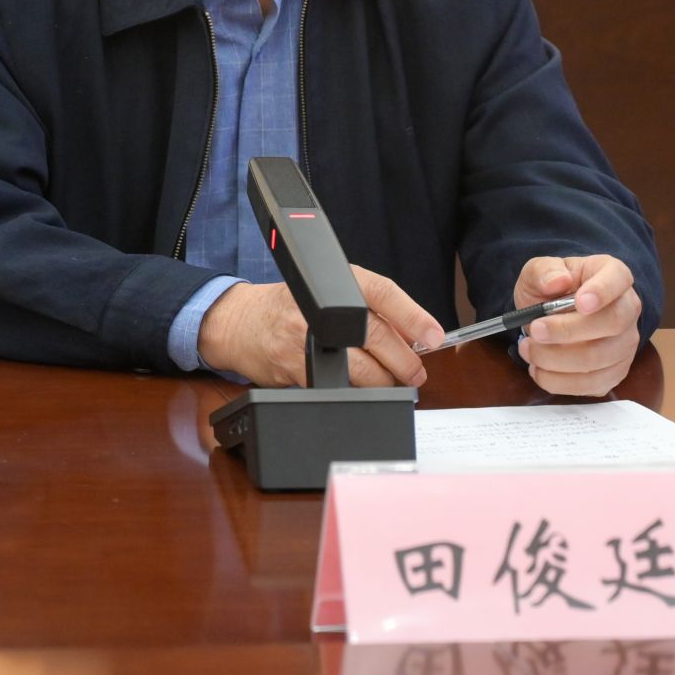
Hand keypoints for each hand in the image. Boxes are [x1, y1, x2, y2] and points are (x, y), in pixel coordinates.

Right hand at [197, 266, 441, 387]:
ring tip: (390, 382)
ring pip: (363, 370)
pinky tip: (358, 388)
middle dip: (405, 361)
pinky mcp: (295, 369)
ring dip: (385, 382)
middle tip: (415, 371)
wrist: (241, 322)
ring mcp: (305, 339)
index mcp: (334, 282)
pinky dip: (355, 392)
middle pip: (378, 337)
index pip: (383, 293)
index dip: (413, 316)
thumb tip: (414, 335)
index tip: (434, 336)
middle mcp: (319, 307)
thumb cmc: (290, 307)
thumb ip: (370, 308)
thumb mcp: (329, 293)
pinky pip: (339, 388)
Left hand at [512, 255, 641, 396]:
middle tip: (535, 330)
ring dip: (556, 359)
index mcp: (613, 275)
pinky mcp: (615, 372)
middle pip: (612, 322)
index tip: (580, 302)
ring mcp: (625, 343)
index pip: (619, 278)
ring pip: (599, 358)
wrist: (552, 316)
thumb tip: (556, 282)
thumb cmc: (552, 290)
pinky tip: (539, 369)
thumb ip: (543, 271)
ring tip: (528, 349)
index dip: (603, 291)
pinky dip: (559, 381)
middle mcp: (627, 309)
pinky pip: (591, 384)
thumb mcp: (539, 271)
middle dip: (568, 331)